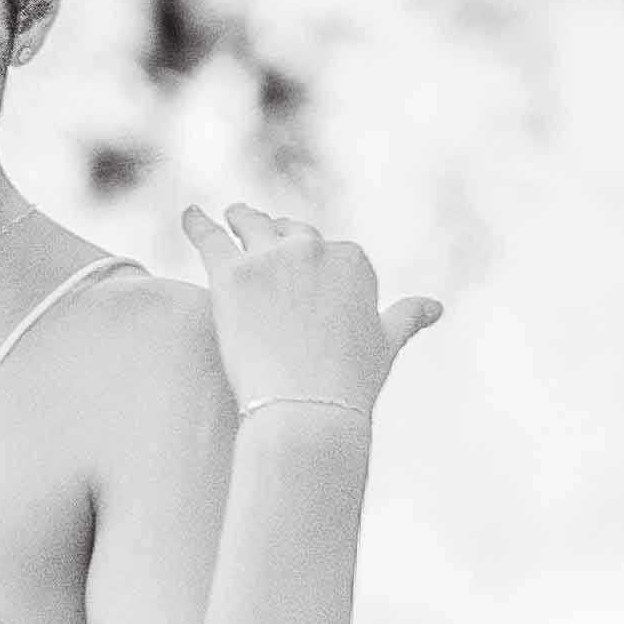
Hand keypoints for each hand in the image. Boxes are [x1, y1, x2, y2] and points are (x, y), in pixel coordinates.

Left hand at [179, 203, 439, 416]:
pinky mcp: (232, 275)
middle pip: (289, 233)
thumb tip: (435, 307)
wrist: (308, 406)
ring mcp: (272, 258)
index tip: (300, 261)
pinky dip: (197, 224)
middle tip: (259, 227)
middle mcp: (315, 249)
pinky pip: (209, 240)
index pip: (327, 249)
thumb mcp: (384, 344)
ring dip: (239, 218)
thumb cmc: (349, 385)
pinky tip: (188, 216)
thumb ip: (405, 317)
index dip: (311, 257)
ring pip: (250, 226)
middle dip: (276, 231)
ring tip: (229, 216)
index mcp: (352, 260)